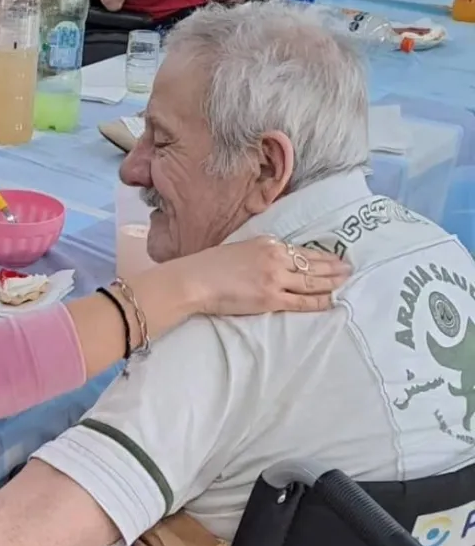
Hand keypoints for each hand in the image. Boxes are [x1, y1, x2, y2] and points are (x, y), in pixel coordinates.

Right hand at [177, 236, 350, 316]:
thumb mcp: (239, 249)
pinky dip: (317, 302)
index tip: (333, 258)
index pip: (302, 251)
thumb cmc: (209, 266)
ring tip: (345, 283)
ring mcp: (275, 279)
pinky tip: (329, 301)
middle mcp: (276, 258)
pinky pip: (301, 301)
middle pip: (312, 264)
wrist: (196, 280)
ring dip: (331, 283)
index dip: (321, 256)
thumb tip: (273, 262)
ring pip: (311, 282)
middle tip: (349, 269)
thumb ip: (260, 253)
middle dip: (333, 267)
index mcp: (269, 243)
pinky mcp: (270, 298)